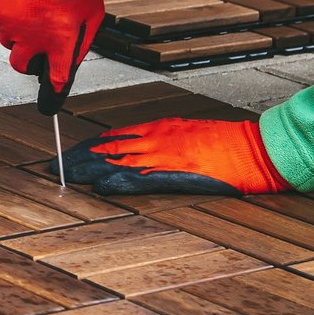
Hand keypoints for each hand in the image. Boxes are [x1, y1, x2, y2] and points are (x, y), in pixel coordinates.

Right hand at [0, 0, 103, 91]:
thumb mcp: (92, 10)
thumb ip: (82, 40)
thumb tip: (71, 62)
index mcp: (59, 39)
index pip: (57, 78)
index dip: (55, 89)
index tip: (53, 93)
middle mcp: (31, 37)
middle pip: (21, 66)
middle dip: (29, 60)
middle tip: (38, 45)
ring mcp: (8, 24)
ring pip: (9, 41)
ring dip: (19, 32)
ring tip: (32, 6)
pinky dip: (7, 13)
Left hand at [53, 117, 289, 194]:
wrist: (258, 148)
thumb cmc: (230, 144)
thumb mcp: (192, 135)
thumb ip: (165, 140)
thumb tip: (140, 148)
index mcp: (161, 128)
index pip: (114, 135)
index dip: (88, 146)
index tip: (70, 153)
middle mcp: (158, 138)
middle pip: (109, 146)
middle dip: (80, 157)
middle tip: (55, 165)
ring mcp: (167, 154)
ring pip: (118, 160)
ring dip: (89, 168)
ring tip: (65, 175)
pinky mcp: (178, 172)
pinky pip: (142, 177)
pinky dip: (118, 181)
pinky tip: (101, 186)